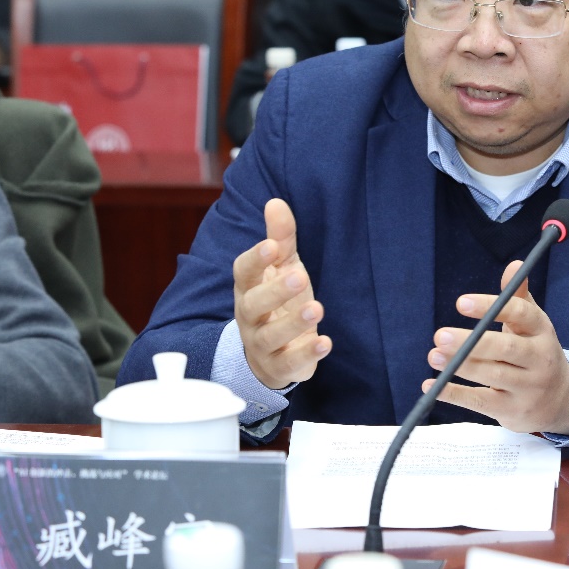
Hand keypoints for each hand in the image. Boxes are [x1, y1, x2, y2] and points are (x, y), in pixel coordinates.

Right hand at [232, 199, 330, 388]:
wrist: (271, 353)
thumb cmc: (278, 301)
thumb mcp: (283, 267)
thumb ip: (280, 238)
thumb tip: (275, 202)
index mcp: (248, 288)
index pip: (243, 272)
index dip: (256, 259)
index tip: (272, 245)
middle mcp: (249, 316)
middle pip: (252, 305)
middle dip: (274, 292)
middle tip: (299, 277)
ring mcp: (262, 344)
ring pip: (270, 336)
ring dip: (293, 323)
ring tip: (316, 308)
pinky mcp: (279, 366)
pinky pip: (289, 363)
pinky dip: (307, 354)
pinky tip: (325, 341)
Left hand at [424, 260, 568, 434]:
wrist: (560, 402)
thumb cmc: (536, 353)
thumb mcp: (533, 326)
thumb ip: (518, 298)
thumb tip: (513, 265)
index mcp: (542, 331)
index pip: (520, 314)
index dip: (490, 307)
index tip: (461, 303)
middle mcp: (539, 359)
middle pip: (506, 348)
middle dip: (471, 342)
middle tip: (439, 335)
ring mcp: (528, 387)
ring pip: (492, 374)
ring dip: (460, 365)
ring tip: (433, 355)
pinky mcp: (512, 411)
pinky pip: (481, 401)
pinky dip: (455, 394)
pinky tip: (433, 385)